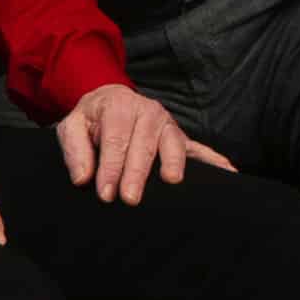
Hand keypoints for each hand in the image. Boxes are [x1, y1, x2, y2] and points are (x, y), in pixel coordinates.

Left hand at [56, 85, 234, 203]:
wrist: (108, 101)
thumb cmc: (90, 119)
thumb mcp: (71, 126)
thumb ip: (75, 150)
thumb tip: (83, 178)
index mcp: (119, 107)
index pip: (115, 140)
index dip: (110, 168)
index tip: (106, 194)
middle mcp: (147, 112)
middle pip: (143, 144)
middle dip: (137, 172)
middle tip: (131, 199)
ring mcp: (167, 125)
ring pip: (172, 144)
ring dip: (172, 162)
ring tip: (172, 181)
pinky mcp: (180, 137)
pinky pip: (199, 149)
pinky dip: (214, 159)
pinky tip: (227, 172)